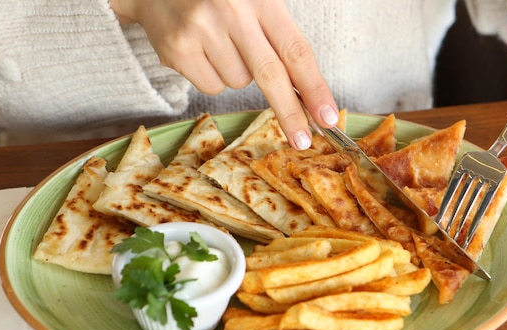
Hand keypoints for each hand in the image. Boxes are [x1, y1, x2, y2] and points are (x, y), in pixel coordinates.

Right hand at [109, 0, 338, 149]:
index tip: (328, 116)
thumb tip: (305, 94)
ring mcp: (203, 30)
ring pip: (239, 84)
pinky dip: (212, 78)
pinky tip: (202, 51)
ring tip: (220, 44)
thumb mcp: (254, 3)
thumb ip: (279, 38)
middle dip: (290, 113)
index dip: (315, 88)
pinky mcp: (179, 49)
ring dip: (237, 75)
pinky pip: (212, 87)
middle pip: (271, 76)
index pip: (296, 51)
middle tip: (303, 140)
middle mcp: (234, 11)